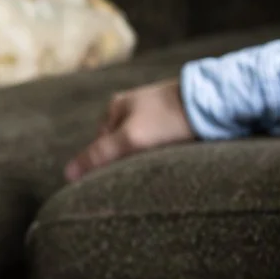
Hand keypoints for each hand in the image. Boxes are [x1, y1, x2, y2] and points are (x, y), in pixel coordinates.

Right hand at [64, 78, 195, 182]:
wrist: (212, 102)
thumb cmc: (168, 119)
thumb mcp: (129, 139)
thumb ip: (98, 156)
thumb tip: (67, 174)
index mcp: (116, 106)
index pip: (101, 143)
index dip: (106, 162)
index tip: (116, 177)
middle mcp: (134, 105)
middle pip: (122, 143)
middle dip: (127, 159)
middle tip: (140, 172)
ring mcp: (156, 109)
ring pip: (143, 142)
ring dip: (147, 155)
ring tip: (160, 164)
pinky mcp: (176, 115)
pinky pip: (162, 138)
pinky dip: (164, 149)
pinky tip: (173, 155)